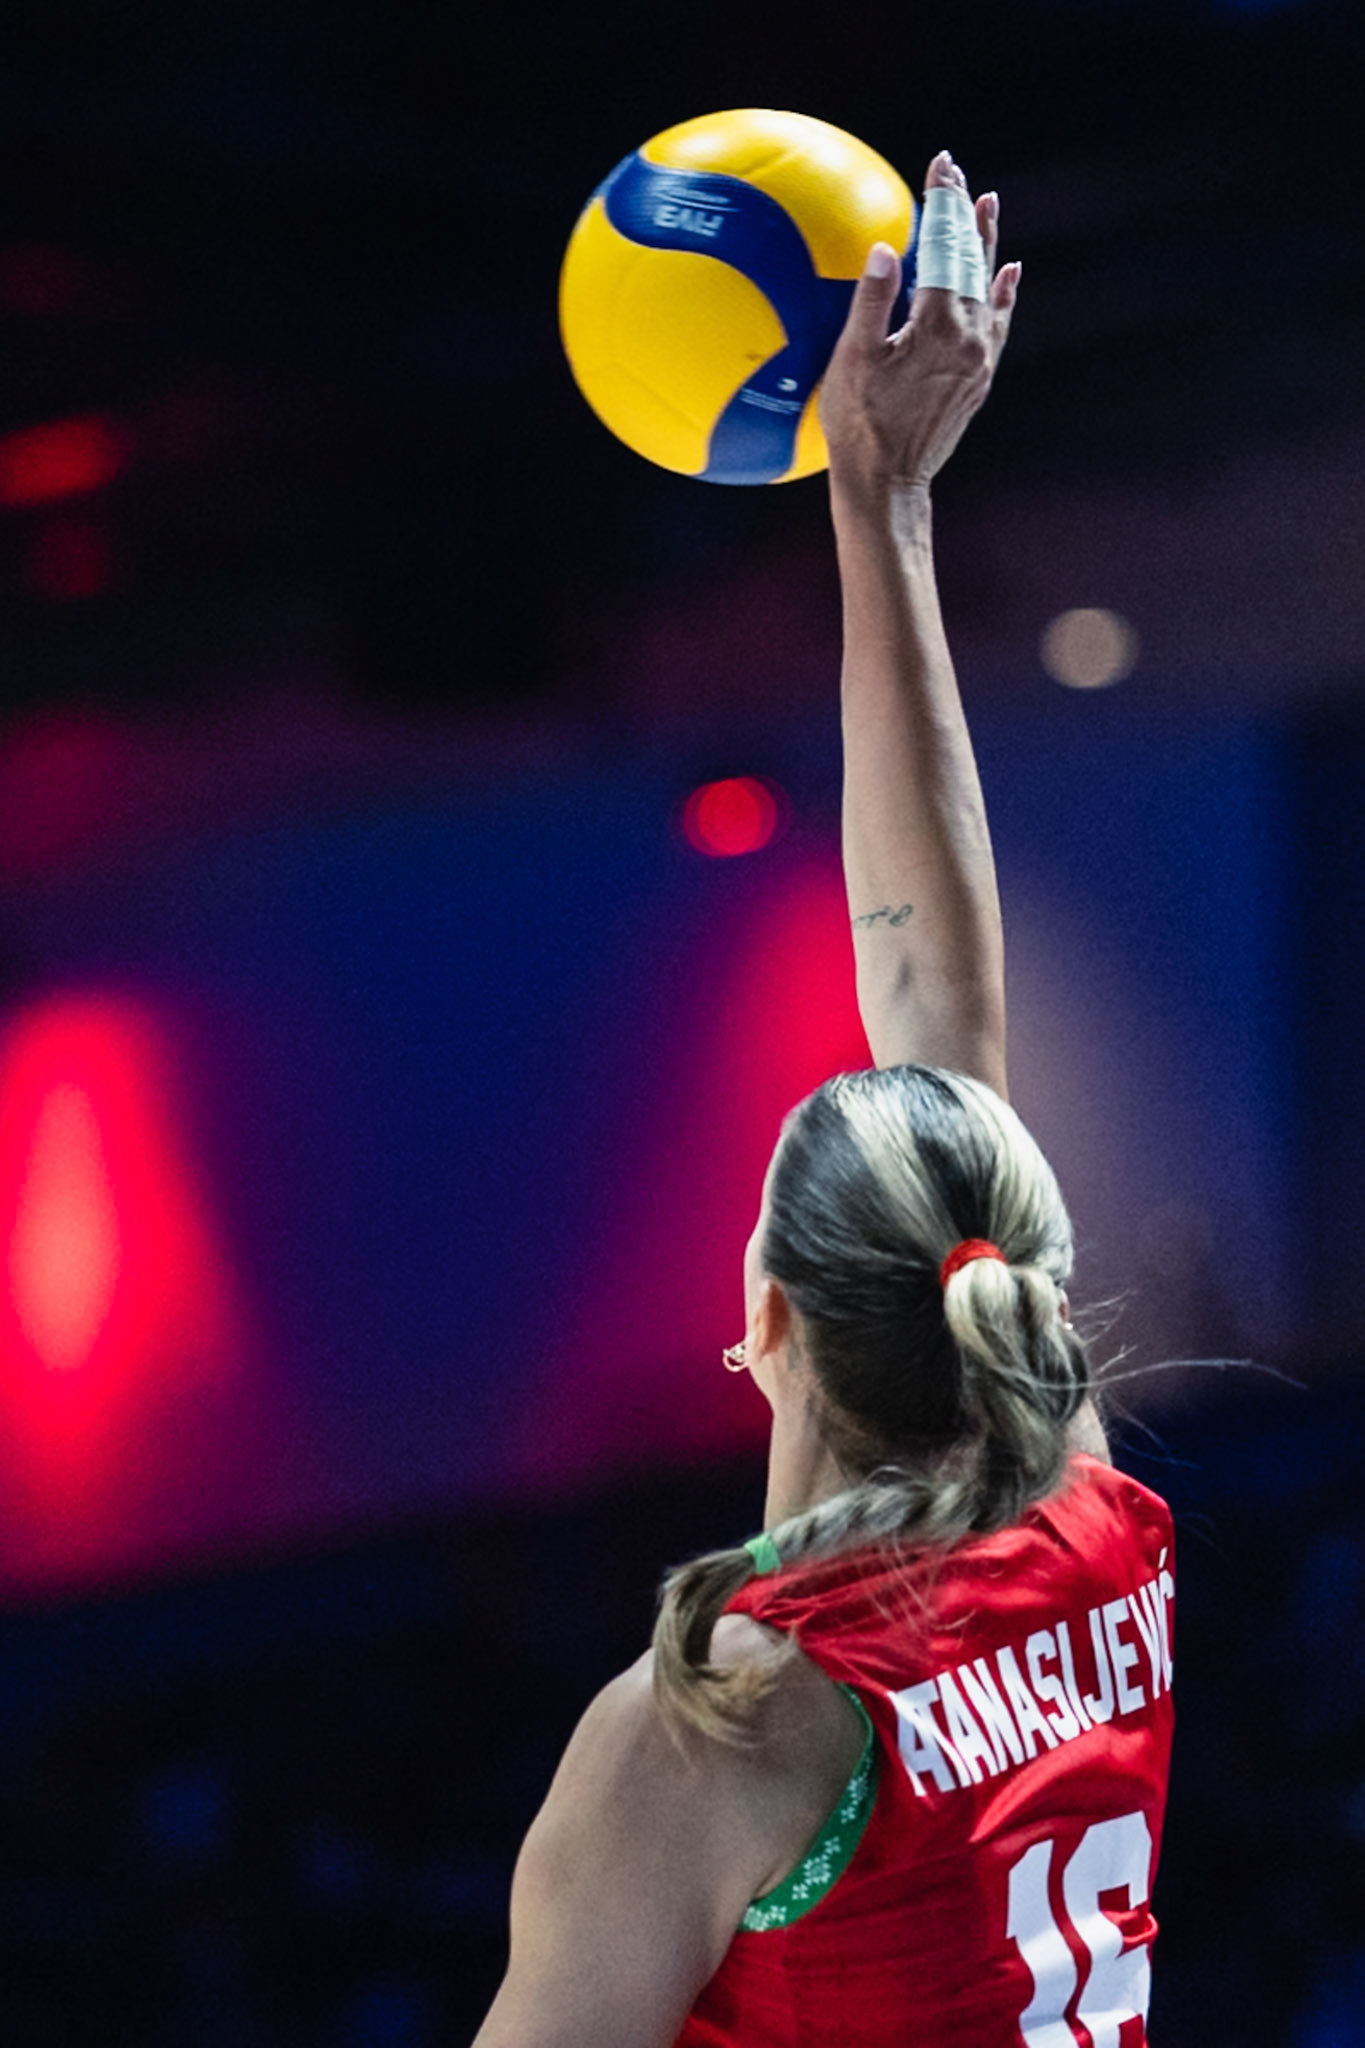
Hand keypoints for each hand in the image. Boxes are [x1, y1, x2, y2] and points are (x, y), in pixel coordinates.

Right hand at [820, 150, 1020, 499]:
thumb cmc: (859, 427)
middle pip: (972, 260)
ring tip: (987, 204)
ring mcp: (980, 360)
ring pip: (990, 286)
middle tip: (955, 173)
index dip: (943, 202)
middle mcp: (971, 338)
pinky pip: (1000, 323)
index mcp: (939, 326)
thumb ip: (873, 301)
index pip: (946, 247)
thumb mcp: (854, 361)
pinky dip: (1004, 292)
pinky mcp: (980, 379)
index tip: (942, 165)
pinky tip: (1010, 272)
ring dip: (987, 243)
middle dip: (963, 212)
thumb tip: (889, 248)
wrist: (888, 485)